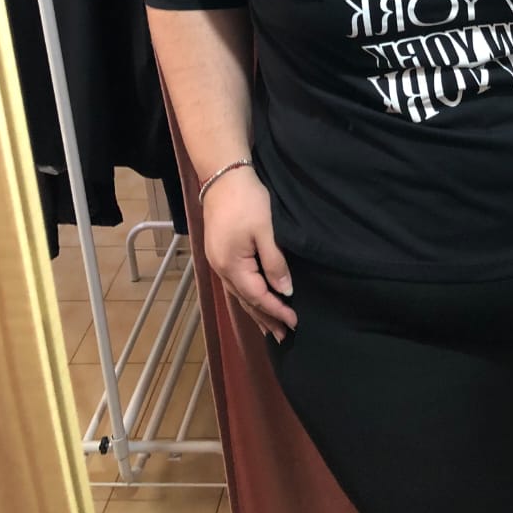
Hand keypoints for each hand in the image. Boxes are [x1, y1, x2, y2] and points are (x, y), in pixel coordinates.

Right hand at [202, 166, 296, 343]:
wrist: (223, 176)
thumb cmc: (248, 201)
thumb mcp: (266, 230)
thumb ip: (275, 262)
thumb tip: (285, 291)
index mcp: (232, 265)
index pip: (257, 296)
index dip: (277, 310)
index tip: (295, 323)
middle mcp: (221, 268)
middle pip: (246, 300)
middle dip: (265, 318)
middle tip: (283, 336)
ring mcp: (217, 261)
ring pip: (239, 294)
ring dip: (255, 310)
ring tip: (270, 327)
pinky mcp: (218, 252)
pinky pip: (235, 284)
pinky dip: (247, 296)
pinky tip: (254, 299)